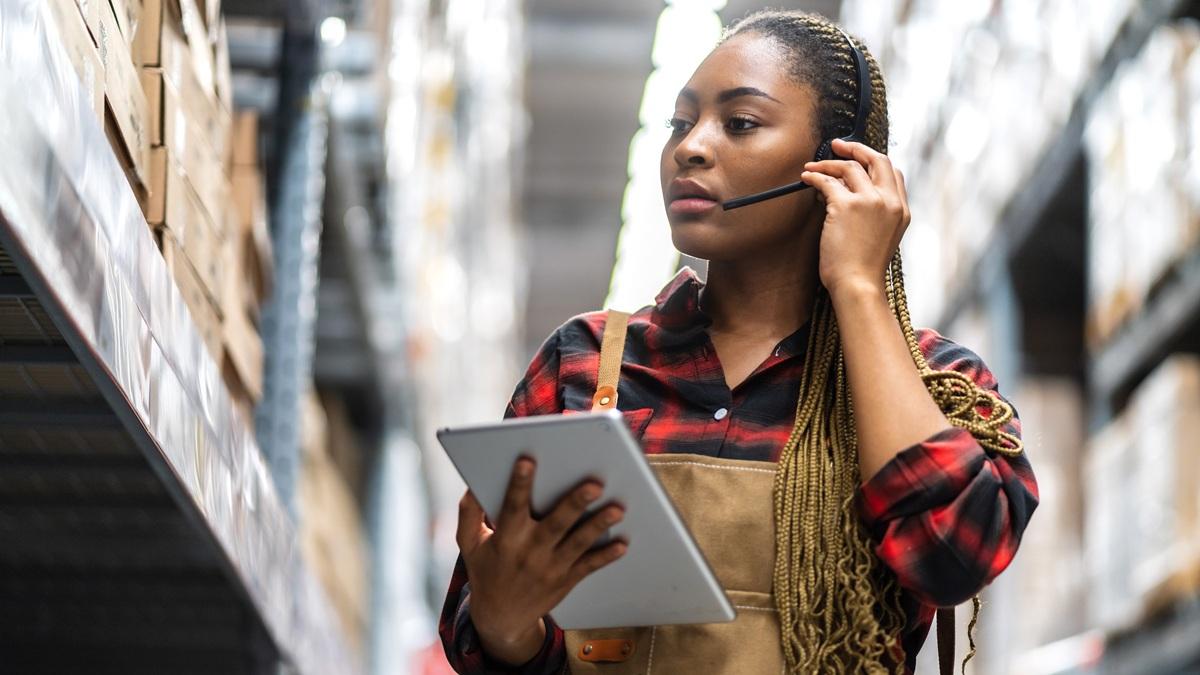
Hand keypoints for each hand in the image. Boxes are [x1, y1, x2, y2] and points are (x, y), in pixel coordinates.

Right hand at [457, 457, 627, 664]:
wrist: (501, 618)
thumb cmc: (486, 572)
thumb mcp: (469, 543)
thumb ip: (469, 512)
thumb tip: (473, 482)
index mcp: (506, 538)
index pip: (512, 506)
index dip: (519, 483)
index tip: (528, 460)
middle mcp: (530, 552)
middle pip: (556, 524)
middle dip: (575, 503)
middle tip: (594, 484)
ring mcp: (551, 568)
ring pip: (578, 543)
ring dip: (598, 525)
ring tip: (617, 509)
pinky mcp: (566, 580)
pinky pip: (588, 566)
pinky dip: (606, 556)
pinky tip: (622, 544)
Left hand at [800, 138, 910, 296]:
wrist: (858, 284)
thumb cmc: (863, 268)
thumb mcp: (881, 238)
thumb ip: (875, 215)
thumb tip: (848, 194)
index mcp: (901, 211)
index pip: (894, 173)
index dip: (874, 162)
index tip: (858, 159)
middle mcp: (889, 202)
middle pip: (877, 159)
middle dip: (856, 148)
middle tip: (837, 145)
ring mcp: (870, 201)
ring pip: (850, 167)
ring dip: (828, 164)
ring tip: (812, 168)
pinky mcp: (847, 206)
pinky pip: (828, 181)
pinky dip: (815, 177)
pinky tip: (806, 178)